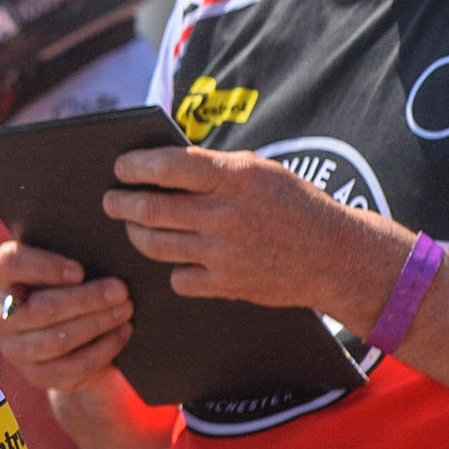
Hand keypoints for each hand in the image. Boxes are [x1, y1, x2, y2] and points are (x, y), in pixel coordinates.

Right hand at [0, 241, 133, 392]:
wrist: (71, 330)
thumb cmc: (69, 284)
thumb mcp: (64, 266)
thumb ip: (71, 259)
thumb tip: (103, 260)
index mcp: (0, 276)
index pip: (10, 266)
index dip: (44, 268)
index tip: (80, 272)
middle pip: (38, 308)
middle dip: (84, 300)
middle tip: (120, 291)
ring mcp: (14, 349)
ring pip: (54, 340)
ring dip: (95, 324)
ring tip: (124, 310)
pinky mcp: (35, 375)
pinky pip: (70, 367)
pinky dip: (101, 350)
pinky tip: (121, 333)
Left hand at [102, 145, 376, 312]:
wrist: (338, 256)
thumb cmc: (295, 206)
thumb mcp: (261, 172)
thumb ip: (215, 168)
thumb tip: (160, 165)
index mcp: (235, 177)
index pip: (168, 166)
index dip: (135, 166)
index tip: (121, 167)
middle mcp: (225, 214)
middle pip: (149, 209)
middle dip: (119, 203)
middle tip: (110, 200)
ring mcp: (224, 252)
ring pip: (153, 244)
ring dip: (135, 233)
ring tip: (132, 225)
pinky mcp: (226, 284)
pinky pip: (177, 278)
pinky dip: (171, 269)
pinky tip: (175, 259)